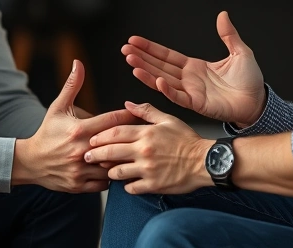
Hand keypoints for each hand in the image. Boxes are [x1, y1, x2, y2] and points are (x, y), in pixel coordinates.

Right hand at [13, 60, 137, 192]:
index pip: (113, 121)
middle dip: (132, 139)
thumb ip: (72, 86)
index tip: (140, 114)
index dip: (130, 116)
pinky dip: (112, 176)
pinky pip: (104, 183)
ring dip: (123, 160)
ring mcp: (80, 170)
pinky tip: (117, 169)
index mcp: (79, 130)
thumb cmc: (47, 133)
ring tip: (134, 154)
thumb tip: (78, 63)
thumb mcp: (57, 107)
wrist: (30, 162)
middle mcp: (81, 150)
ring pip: (112, 166)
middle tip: (145, 134)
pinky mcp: (79, 185)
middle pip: (117, 144)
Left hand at [84, 101, 212, 194]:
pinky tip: (127, 183)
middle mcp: (144, 151)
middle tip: (87, 157)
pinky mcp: (153, 185)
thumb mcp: (168, 119)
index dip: (100, 137)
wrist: (205, 161)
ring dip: (109, 172)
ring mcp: (147, 169)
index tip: (91, 140)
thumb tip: (127, 105)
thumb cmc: (187, 140)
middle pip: (110, 152)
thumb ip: (146, 111)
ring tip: (107, 171)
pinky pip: (131, 188)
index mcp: (146, 133)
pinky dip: (126, 186)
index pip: (115, 133)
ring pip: (117, 172)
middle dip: (95, 155)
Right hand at [123, 11, 265, 125]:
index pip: (167, 56)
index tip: (134, 41)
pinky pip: (178, 96)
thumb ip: (228, 35)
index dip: (151, 48)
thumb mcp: (240, 52)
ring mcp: (191, 92)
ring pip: (163, 81)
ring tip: (131, 63)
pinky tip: (156, 79)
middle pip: (159, 66)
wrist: (259, 102)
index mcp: (195, 67)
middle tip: (124, 50)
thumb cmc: (250, 80)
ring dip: (147, 72)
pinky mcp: (197, 104)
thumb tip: (222, 14)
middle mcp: (188, 79)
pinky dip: (167, 89)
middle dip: (142, 58)